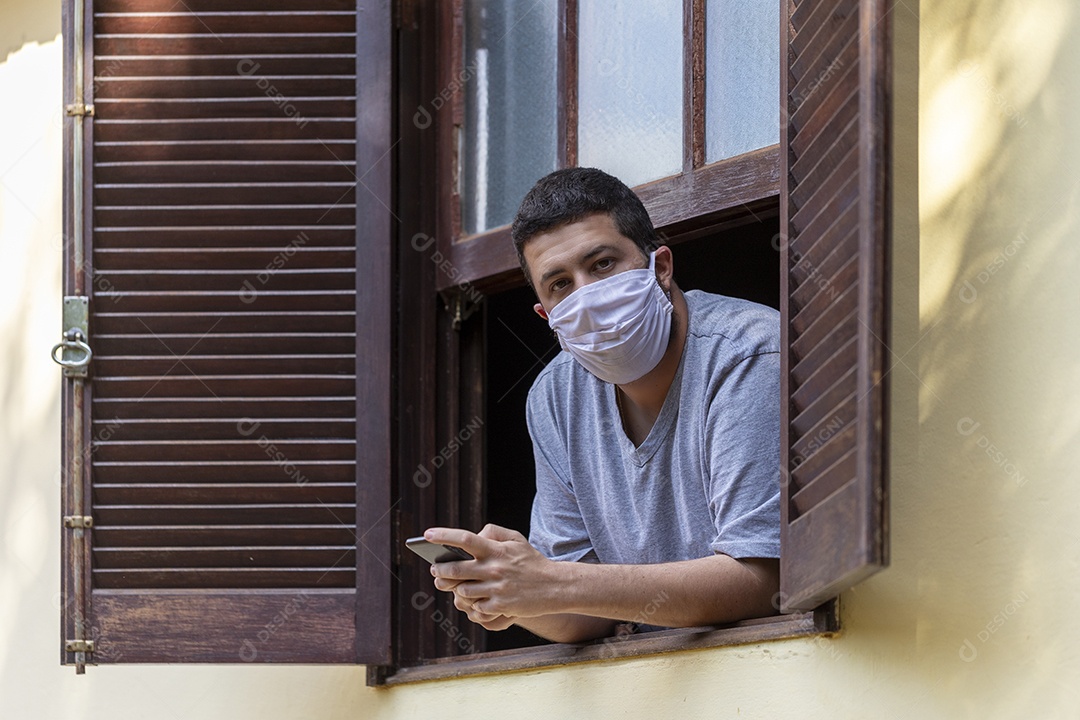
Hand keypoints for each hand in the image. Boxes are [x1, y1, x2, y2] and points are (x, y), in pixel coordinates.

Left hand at [426, 523, 562, 619]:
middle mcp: (493, 568)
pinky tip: (478, 599)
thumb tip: (475, 533)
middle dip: (440, 570)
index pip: (464, 539)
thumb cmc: (532, 562)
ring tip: (457, 586)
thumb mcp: (516, 540)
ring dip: (456, 589)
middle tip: (436, 569)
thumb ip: (494, 532)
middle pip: (455, 569)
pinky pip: (475, 607)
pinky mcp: (499, 606)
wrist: (555, 586)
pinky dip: (473, 604)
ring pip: (461, 591)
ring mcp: (496, 589)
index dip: (443, 536)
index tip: (426, 535)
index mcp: (496, 550)